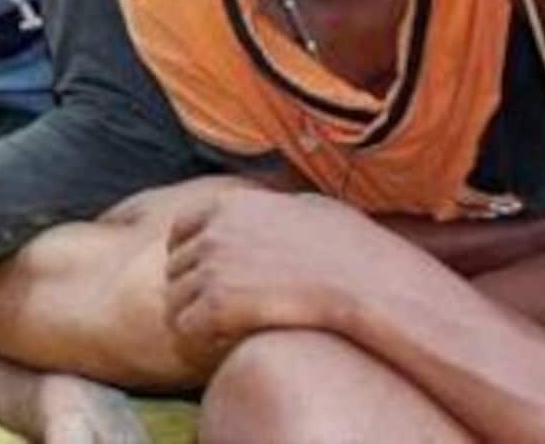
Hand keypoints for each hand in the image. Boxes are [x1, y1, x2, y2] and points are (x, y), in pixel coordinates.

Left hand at [163, 190, 370, 363]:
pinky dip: (202, 340)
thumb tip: (290, 202)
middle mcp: (212, 232)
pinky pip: (187, 328)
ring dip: (196, 318)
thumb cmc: (354, 251)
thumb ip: (283, 204)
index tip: (206, 276)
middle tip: (219, 313)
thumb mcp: (313, 206)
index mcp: (228, 204)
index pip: (180, 228)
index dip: (189, 254)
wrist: (369, 284)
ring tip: (225, 332)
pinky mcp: (217, 304)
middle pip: (175, 267)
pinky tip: (230, 343)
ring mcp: (211, 267)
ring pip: (176, 301)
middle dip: (192, 290)